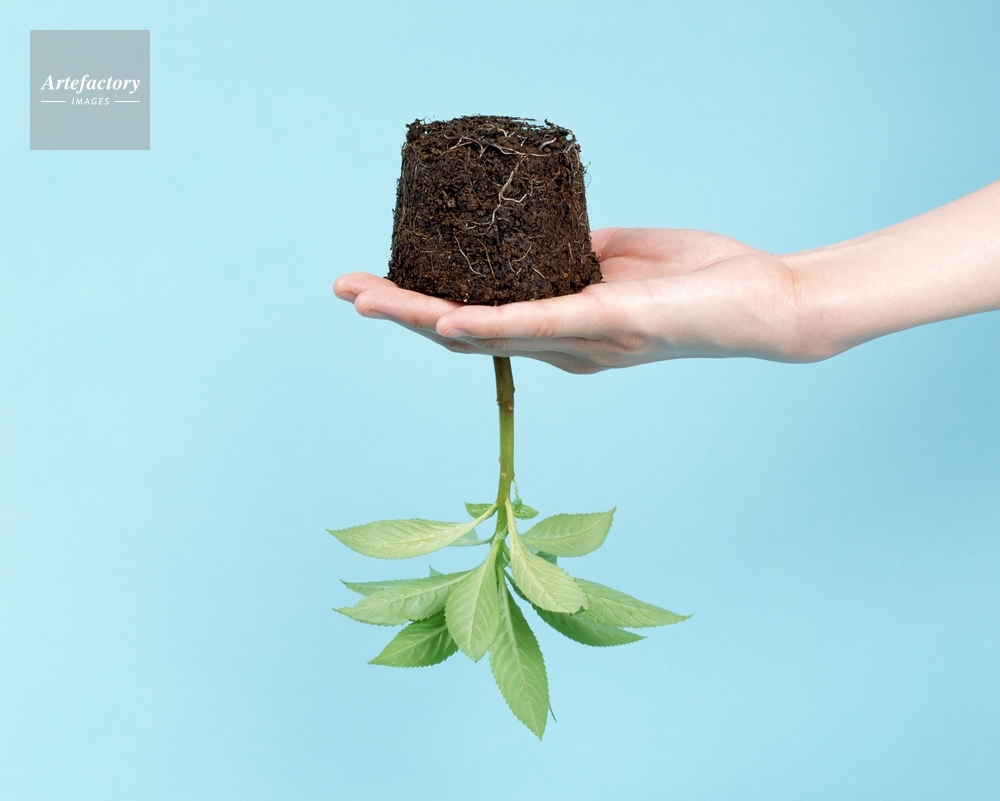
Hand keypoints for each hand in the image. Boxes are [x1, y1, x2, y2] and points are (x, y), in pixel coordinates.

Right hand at [334, 228, 818, 372]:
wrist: (766, 302)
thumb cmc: (702, 281)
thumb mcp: (622, 261)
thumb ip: (574, 257)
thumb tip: (540, 232)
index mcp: (562, 331)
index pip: (478, 319)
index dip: (423, 303)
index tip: (377, 280)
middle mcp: (562, 348)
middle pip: (465, 334)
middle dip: (401, 313)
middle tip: (344, 289)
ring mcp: (581, 343)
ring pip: (486, 334)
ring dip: (422, 319)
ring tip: (368, 302)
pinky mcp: (609, 326)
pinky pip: (537, 326)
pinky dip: (488, 325)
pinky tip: (445, 319)